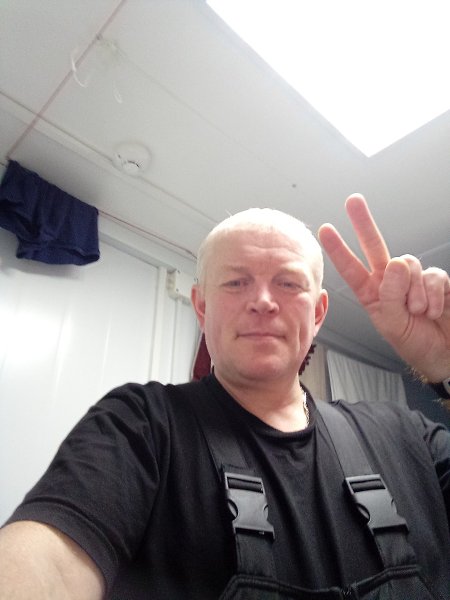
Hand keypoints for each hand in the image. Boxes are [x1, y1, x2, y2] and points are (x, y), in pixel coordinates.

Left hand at [318, 194, 449, 381]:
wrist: (445, 353)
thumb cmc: (415, 343)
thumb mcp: (392, 326)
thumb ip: (390, 296)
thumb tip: (397, 263)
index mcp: (372, 293)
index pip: (351, 268)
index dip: (339, 249)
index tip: (325, 229)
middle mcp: (390, 281)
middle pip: (375, 246)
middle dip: (363, 223)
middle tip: (353, 201)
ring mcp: (413, 279)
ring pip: (408, 265)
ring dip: (414, 293)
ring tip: (417, 312)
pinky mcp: (436, 279)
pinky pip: (433, 275)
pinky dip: (433, 295)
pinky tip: (433, 309)